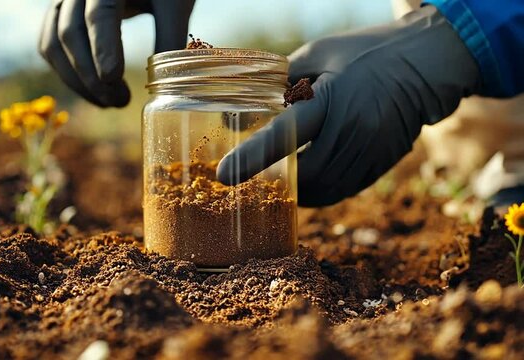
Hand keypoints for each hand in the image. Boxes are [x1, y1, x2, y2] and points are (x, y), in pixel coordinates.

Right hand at [39, 0, 194, 107]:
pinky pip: (50, 49)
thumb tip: (165, 82)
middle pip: (70, 34)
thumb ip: (170, 35)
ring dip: (78, 81)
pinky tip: (96, 93)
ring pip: (54, 45)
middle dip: (92, 75)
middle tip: (121, 102)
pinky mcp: (58, 17)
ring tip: (110, 103)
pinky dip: (69, 75)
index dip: (103, 47)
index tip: (112, 77)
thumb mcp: (172, 5)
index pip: (99, 14)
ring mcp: (63, 3)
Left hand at [217, 6, 480, 205]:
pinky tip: (309, 178)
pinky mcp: (379, 165)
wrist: (423, 66)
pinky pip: (342, 191)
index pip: (284, 135)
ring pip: (323, 190)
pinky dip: (319, 190)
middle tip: (254, 176)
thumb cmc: (364, 54)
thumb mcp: (319, 53)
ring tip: (281, 178)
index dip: (251, 158)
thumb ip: (283, 80)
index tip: (224, 175)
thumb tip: (250, 104)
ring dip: (297, 190)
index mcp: (331, 99)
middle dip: (276, 180)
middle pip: (303, 174)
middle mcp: (352, 132)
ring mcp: (369, 153)